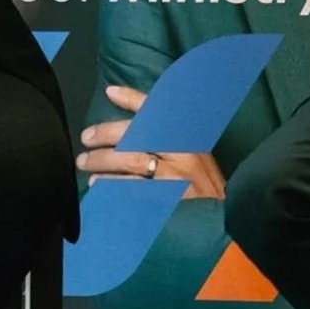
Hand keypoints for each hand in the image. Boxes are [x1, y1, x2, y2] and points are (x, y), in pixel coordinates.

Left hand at [76, 84, 226, 199]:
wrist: (223, 215)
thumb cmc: (202, 178)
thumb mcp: (192, 148)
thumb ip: (165, 131)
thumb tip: (129, 110)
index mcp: (188, 136)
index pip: (160, 111)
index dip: (133, 98)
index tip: (110, 92)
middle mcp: (183, 154)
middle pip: (139, 137)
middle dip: (108, 136)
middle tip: (86, 139)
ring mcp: (176, 179)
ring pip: (135, 164)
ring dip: (105, 165)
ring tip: (86, 165)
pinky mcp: (169, 203)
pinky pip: (136, 193)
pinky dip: (115, 189)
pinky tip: (100, 189)